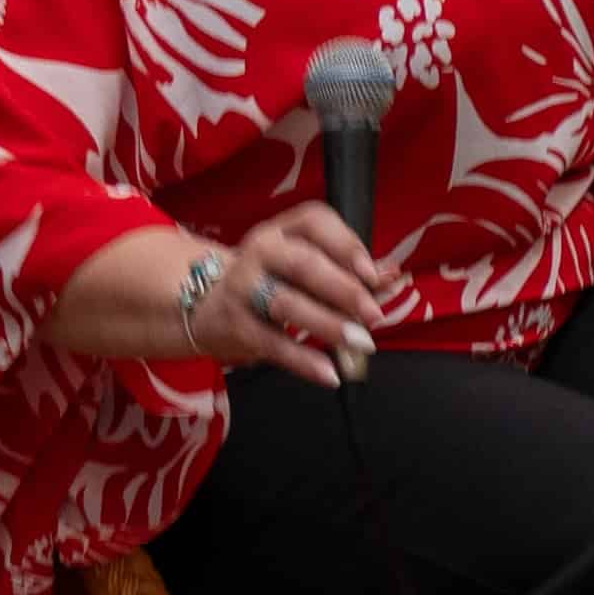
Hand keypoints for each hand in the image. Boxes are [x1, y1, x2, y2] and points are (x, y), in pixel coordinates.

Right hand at [205, 203, 392, 378]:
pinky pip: (272, 344)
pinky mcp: (235, 325)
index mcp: (284, 231)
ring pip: (287, 303)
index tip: (374, 273)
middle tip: (374, 314)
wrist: (200, 303)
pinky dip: (303, 361)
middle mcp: (261, 252)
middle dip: (344, 290)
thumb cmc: (270, 280)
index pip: (315, 221)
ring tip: (361, 342)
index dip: (347, 245)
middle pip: (304, 265)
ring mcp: (243, 287)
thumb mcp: (305, 266)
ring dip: (328, 324)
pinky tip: (329, 373)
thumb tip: (393, 275)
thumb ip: (350, 269)